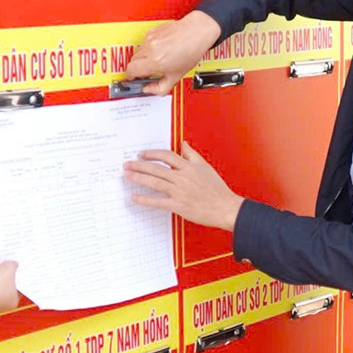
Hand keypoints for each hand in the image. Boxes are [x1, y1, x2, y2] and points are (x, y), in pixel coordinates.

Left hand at [123, 142, 244, 230]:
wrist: (225, 207)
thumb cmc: (217, 189)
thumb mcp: (206, 167)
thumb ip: (192, 155)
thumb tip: (183, 144)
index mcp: (189, 167)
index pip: (166, 156)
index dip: (151, 154)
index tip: (141, 154)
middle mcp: (183, 177)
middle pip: (156, 168)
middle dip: (138, 165)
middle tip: (127, 164)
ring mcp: (180, 191)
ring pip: (154, 182)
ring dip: (138, 178)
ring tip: (127, 175)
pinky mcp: (179, 205)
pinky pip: (158, 201)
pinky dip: (145, 199)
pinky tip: (135, 197)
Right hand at [126, 11, 222, 94]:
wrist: (197, 32)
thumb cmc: (190, 51)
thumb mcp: (176, 76)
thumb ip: (160, 88)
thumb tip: (149, 89)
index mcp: (155, 61)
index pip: (131, 71)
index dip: (131, 77)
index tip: (134, 79)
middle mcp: (150, 49)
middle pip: (132, 62)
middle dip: (138, 69)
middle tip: (148, 72)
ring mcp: (150, 39)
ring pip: (137, 52)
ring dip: (142, 59)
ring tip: (156, 60)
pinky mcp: (151, 31)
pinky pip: (143, 43)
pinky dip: (147, 49)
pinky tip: (159, 50)